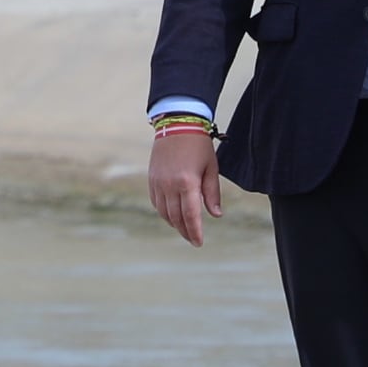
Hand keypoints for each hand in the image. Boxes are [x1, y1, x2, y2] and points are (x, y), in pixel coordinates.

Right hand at [149, 128, 221, 245]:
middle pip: (176, 218)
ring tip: (185, 229)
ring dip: (174, 224)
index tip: (199, 243)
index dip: (195, 232)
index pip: (191, 216)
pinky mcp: (152, 179)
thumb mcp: (211, 168)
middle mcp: (170, 185)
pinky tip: (172, 215)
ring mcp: (158, 183)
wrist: (177, 124)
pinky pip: (156, 203)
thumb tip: (215, 215)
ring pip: (164, 213)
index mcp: (188, 183)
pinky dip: (164, 213)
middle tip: (193, 240)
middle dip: (186, 231)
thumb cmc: (199, 145)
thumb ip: (212, 193)